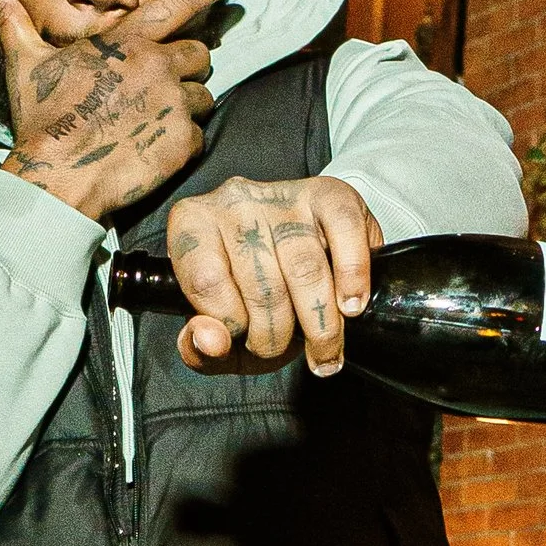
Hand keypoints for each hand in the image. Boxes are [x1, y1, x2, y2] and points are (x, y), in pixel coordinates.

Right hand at [0, 0, 235, 223]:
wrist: (57, 175)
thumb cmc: (41, 117)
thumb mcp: (24, 61)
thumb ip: (11, 17)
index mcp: (129, 41)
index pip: (181, 1)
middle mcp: (160, 65)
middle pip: (200, 54)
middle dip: (187, 65)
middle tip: (159, 85)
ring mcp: (174, 103)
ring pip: (204, 95)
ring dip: (186, 104)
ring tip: (153, 120)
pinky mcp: (182, 141)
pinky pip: (198, 135)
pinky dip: (180, 141)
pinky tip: (152, 149)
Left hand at [164, 173, 381, 374]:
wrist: (300, 251)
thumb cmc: (251, 296)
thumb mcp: (217, 331)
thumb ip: (200, 347)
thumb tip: (211, 342)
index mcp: (193, 224)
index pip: (206, 282)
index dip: (230, 323)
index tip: (244, 339)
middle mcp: (235, 201)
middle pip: (261, 284)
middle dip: (276, 336)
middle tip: (283, 352)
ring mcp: (284, 195)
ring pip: (305, 269)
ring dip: (319, 325)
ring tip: (322, 349)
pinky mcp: (330, 194)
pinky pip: (346, 232)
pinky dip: (352, 277)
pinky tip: (350, 306)